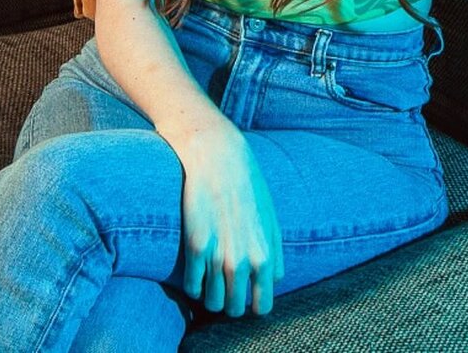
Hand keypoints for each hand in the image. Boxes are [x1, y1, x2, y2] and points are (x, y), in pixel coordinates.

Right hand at [171, 119, 284, 316]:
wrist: (219, 157)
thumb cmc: (248, 185)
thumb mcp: (271, 217)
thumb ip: (275, 252)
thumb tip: (275, 278)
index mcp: (266, 256)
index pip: (263, 306)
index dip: (254, 301)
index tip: (247, 291)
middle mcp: (243, 262)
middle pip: (235, 310)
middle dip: (231, 301)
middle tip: (226, 286)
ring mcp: (219, 256)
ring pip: (213, 304)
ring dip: (211, 295)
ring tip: (210, 278)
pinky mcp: (196, 247)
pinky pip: (192, 288)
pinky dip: (193, 283)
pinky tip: (197, 267)